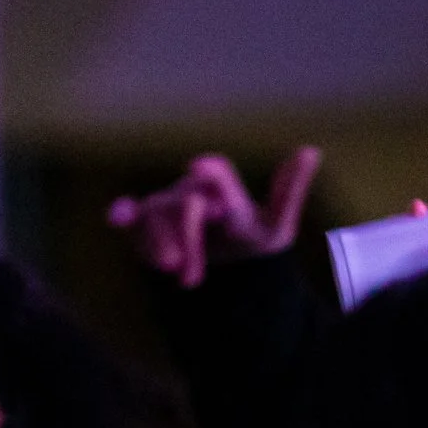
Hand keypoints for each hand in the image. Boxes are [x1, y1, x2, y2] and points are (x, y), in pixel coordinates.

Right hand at [108, 147, 321, 288]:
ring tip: (177, 274)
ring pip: (155, 215)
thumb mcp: (276, 229)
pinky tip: (117, 217)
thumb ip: (288, 194)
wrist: (229, 277)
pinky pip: (133, 219)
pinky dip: (123, 214)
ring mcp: (168, 210)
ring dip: (162, 244)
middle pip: (184, 202)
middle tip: (193, 276)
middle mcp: (193, 194)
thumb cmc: (254, 245)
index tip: (209, 189)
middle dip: (188, 235)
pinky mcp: (146, 228)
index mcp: (224, 190)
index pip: (216, 177)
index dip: (213, 180)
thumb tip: (310, 150)